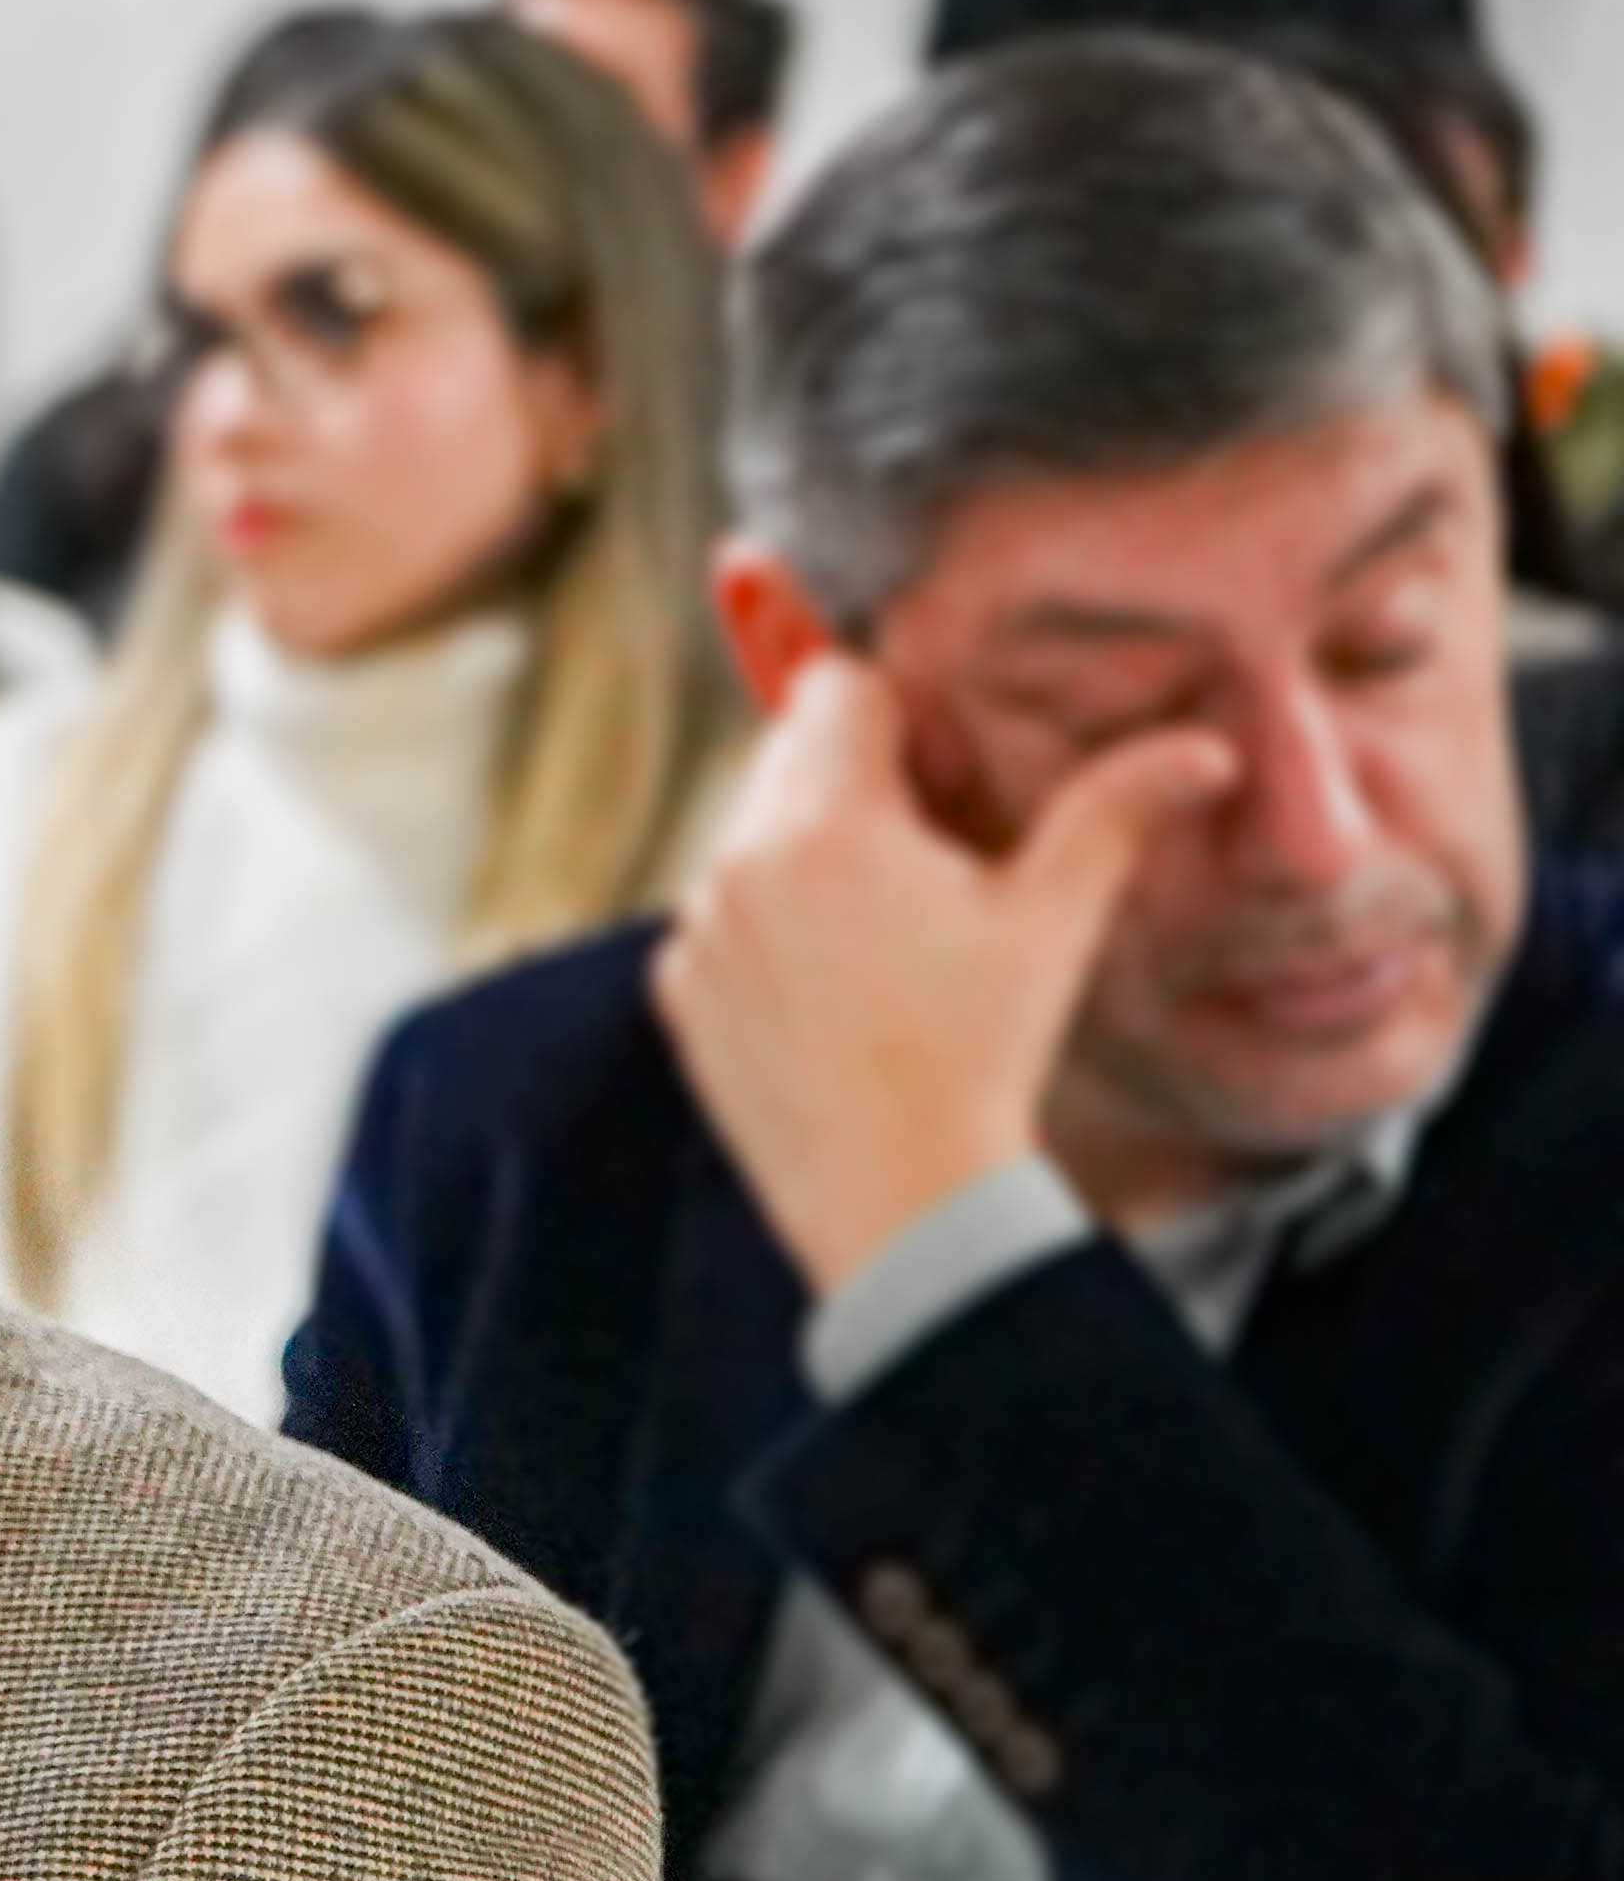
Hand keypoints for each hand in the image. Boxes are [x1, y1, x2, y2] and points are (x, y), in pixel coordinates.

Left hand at [649, 656, 1235, 1290]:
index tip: (948, 780)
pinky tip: (836, 986)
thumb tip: (1204, 750)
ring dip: (807, 851)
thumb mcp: (1053, 920)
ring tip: (887, 929)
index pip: (837, 688)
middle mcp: (737, 861)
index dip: (902, 717)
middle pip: (790, 755)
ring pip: (749, 835)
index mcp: (826, 822)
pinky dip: (766, 926)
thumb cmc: (981, 1050)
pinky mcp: (677, 990)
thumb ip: (1114, 812)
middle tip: (931, 855)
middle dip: (858, 779)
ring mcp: (696, 928)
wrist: (897, 1192)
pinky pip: (718, 917)